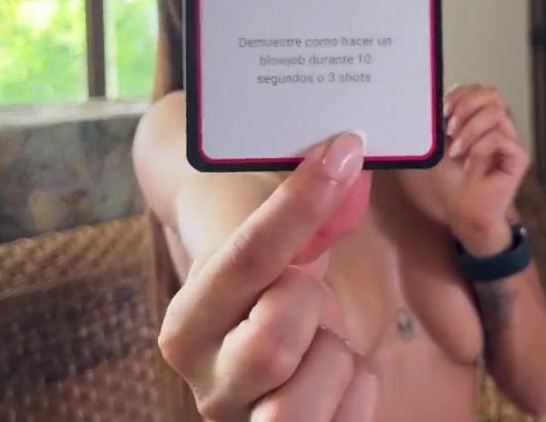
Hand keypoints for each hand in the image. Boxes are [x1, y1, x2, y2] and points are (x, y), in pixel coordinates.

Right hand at [158, 132, 378, 421]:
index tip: (343, 151)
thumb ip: (304, 204)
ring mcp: (245, 420)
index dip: (302, 203)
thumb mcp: (274, 238)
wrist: (261, 323)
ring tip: (325, 340)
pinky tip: (343, 370)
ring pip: (295, 411)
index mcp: (188, 322)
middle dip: (309, 307)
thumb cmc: (271, 272)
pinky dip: (357, 394)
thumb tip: (345, 155)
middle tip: (309, 290)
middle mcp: (206, 380)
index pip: (247, 256)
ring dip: (333, 362)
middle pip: (270, 347)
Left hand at [438, 85, 529, 255]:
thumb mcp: (439, 147)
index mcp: (480, 119)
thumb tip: (435, 101)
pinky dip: (480, 149)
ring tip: (456, 151)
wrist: (462, 212)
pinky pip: (501, 139)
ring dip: (470, 130)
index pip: (478, 90)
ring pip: (496, 114)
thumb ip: (441, 124)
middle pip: (492, 94)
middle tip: (450, 129)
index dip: (460, 95)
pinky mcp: (518, 157)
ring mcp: (510, 140)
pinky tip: (470, 166)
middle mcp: (498, 126)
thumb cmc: (451, 180)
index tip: (441, 112)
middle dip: (466, 107)